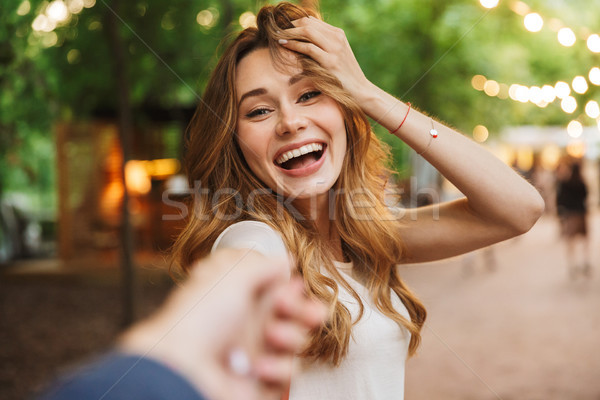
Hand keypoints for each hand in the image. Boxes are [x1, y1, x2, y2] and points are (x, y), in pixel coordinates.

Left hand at [119, 249, 325, 399]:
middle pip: (293, 315)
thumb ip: (263, 265)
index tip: (292, 286)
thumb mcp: (231, 275)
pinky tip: (258, 367)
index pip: (277, 289)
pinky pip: (288, 373)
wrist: (182, 369)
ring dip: (290, 338)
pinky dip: (278, 370)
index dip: (291, 288)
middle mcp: (247, 323)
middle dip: (304, 311)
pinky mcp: (261, 380)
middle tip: (299, 310)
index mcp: (239, 296)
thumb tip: (284, 260)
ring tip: (271, 337)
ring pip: (295, 343)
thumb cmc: (197, 321)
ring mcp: (255, 352)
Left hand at [279, 16, 373, 104]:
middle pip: (308, 22)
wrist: (360, 91)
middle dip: (290, 26)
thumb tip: (301, 41)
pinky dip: (293, 44)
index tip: (283, 29)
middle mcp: (337, 38)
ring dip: (289, 32)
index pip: (312, 21)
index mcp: (338, 34)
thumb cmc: (344, 77)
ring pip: (307, 31)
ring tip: (277, 36)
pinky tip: (284, 44)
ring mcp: (334, 49)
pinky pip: (308, 47)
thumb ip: (323, 46)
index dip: (295, 23)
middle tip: (277, 31)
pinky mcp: (330, 61)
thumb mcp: (336, 56)